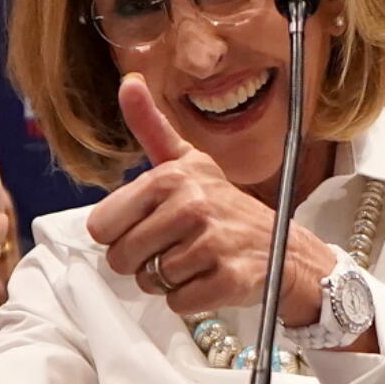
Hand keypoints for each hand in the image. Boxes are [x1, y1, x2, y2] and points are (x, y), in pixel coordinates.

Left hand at [86, 73, 334, 325]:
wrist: (282, 247)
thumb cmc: (221, 205)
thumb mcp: (186, 162)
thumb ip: (151, 126)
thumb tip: (128, 81)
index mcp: (171, 177)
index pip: (102, 226)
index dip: (120, 233)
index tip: (148, 225)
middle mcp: (191, 205)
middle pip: (122, 257)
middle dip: (142, 261)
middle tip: (173, 247)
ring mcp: (212, 243)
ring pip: (150, 281)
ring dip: (168, 280)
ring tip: (195, 260)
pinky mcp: (229, 278)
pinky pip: (178, 302)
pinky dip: (189, 299)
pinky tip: (209, 278)